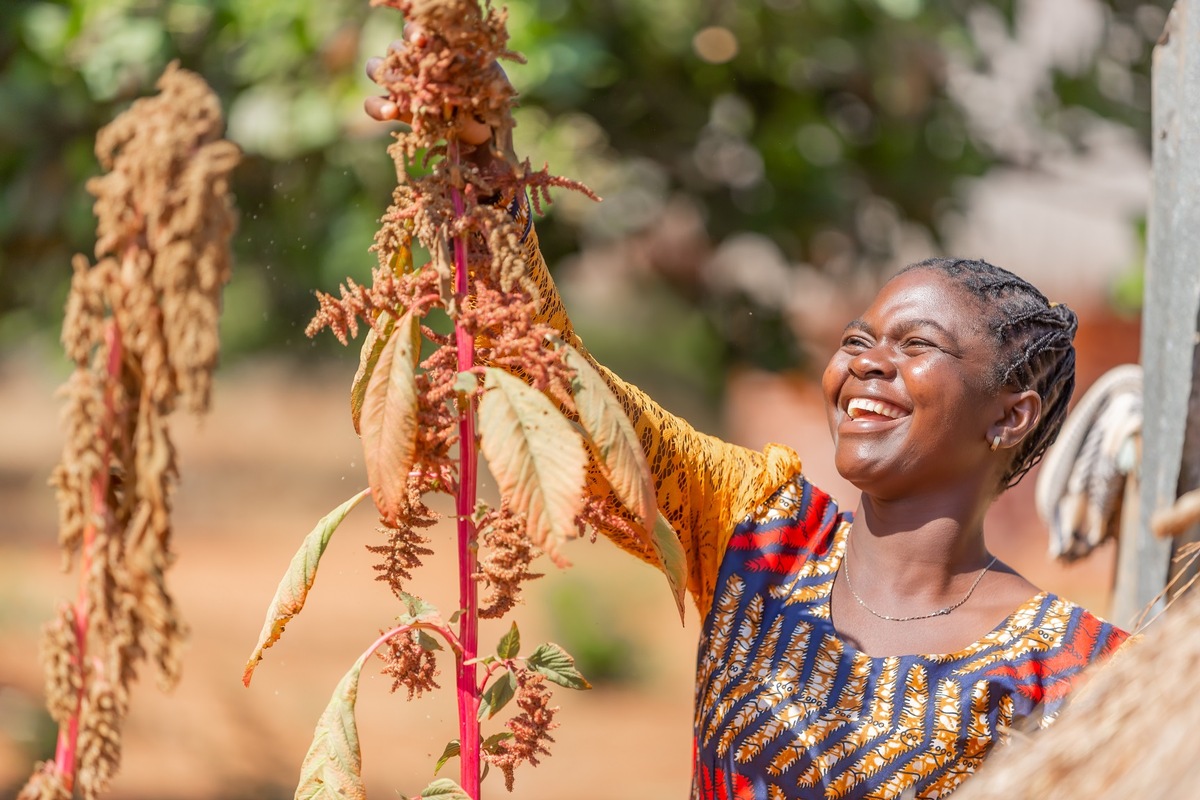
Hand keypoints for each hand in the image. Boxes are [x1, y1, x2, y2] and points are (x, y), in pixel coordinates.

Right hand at [363, 27, 507, 152]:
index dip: (414, 31)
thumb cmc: (485, 93)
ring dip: (383, 75)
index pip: (414, 31)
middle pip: (394, 49)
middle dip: (400, 52)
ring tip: (398, 89)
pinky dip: (378, 106)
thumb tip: (465, 50)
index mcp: (432, 47)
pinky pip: (373, 103)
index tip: (423, 40)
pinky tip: (390, 112)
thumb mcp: (486, 72)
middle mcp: (412, 62)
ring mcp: (401, 85)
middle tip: (413, 62)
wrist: (483, 126)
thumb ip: (472, 60)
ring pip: (376, 69)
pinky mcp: (396, 108)